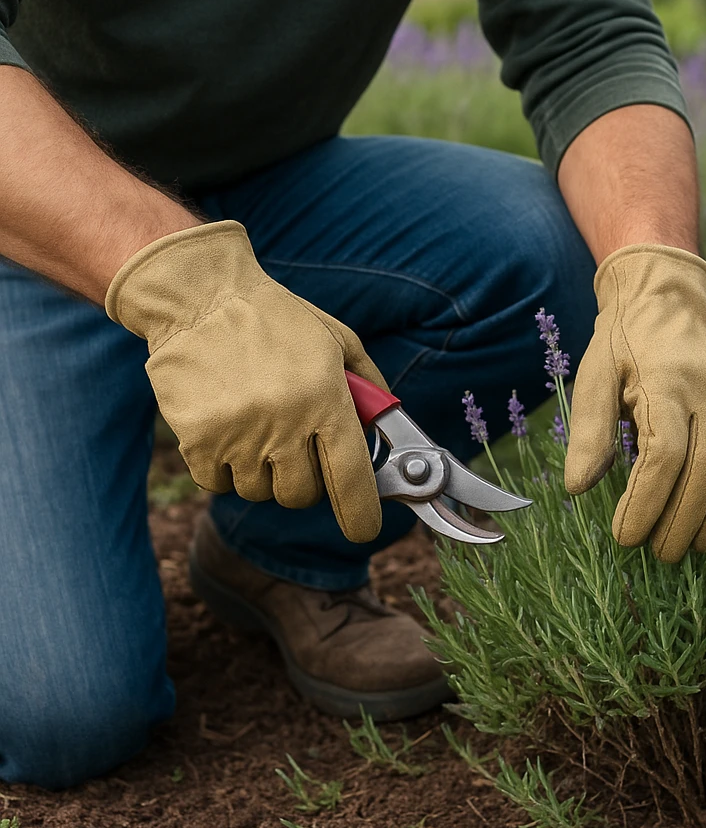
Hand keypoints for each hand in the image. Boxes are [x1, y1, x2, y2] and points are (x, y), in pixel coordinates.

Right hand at [106, 220, 385, 541]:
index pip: (351, 479)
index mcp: (325, 400)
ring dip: (261, 471)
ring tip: (255, 423)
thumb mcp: (336, 341)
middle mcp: (284, 425)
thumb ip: (368, 388)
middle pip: (301, 495)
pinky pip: (218, 484)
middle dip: (304, 479)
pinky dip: (224, 467)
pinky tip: (226, 427)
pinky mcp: (197, 441)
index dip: (360, 514)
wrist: (200, 298)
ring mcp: (237, 437)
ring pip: (259, 492)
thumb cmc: (275, 319)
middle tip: (294, 445)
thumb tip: (387, 430)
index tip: (363, 529)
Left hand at [564, 244, 705, 561]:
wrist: (666, 301)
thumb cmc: (623, 343)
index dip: (647, 500)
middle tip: (656, 553)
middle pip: (704, 469)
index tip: (625, 534)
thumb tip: (578, 487)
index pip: (663, 454)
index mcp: (664, 383)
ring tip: (688, 548)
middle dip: (680, 519)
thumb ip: (589, 430)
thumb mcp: (594, 375)